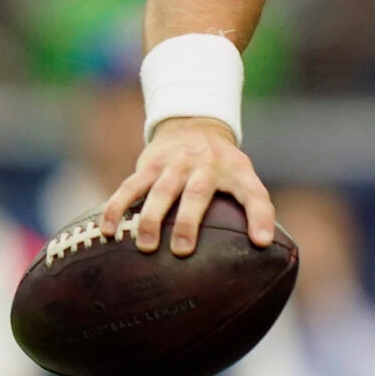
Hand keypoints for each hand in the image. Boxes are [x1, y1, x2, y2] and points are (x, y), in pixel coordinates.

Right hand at [101, 117, 276, 256]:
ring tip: (146, 246)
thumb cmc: (223, 166)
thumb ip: (254, 208)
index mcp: (237, 172)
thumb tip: (265, 250)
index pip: (254, 194)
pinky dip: (118, 207)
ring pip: (161, 191)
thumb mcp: (244, 178)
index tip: (261, 242)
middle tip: (182, 251)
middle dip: (188, 223)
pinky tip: (109, 231)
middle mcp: (206, 165)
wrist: (194, 124)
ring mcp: (176, 164)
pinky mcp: (150, 164)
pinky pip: (130, 187)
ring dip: (152, 219)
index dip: (261, 217)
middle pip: (197, 193)